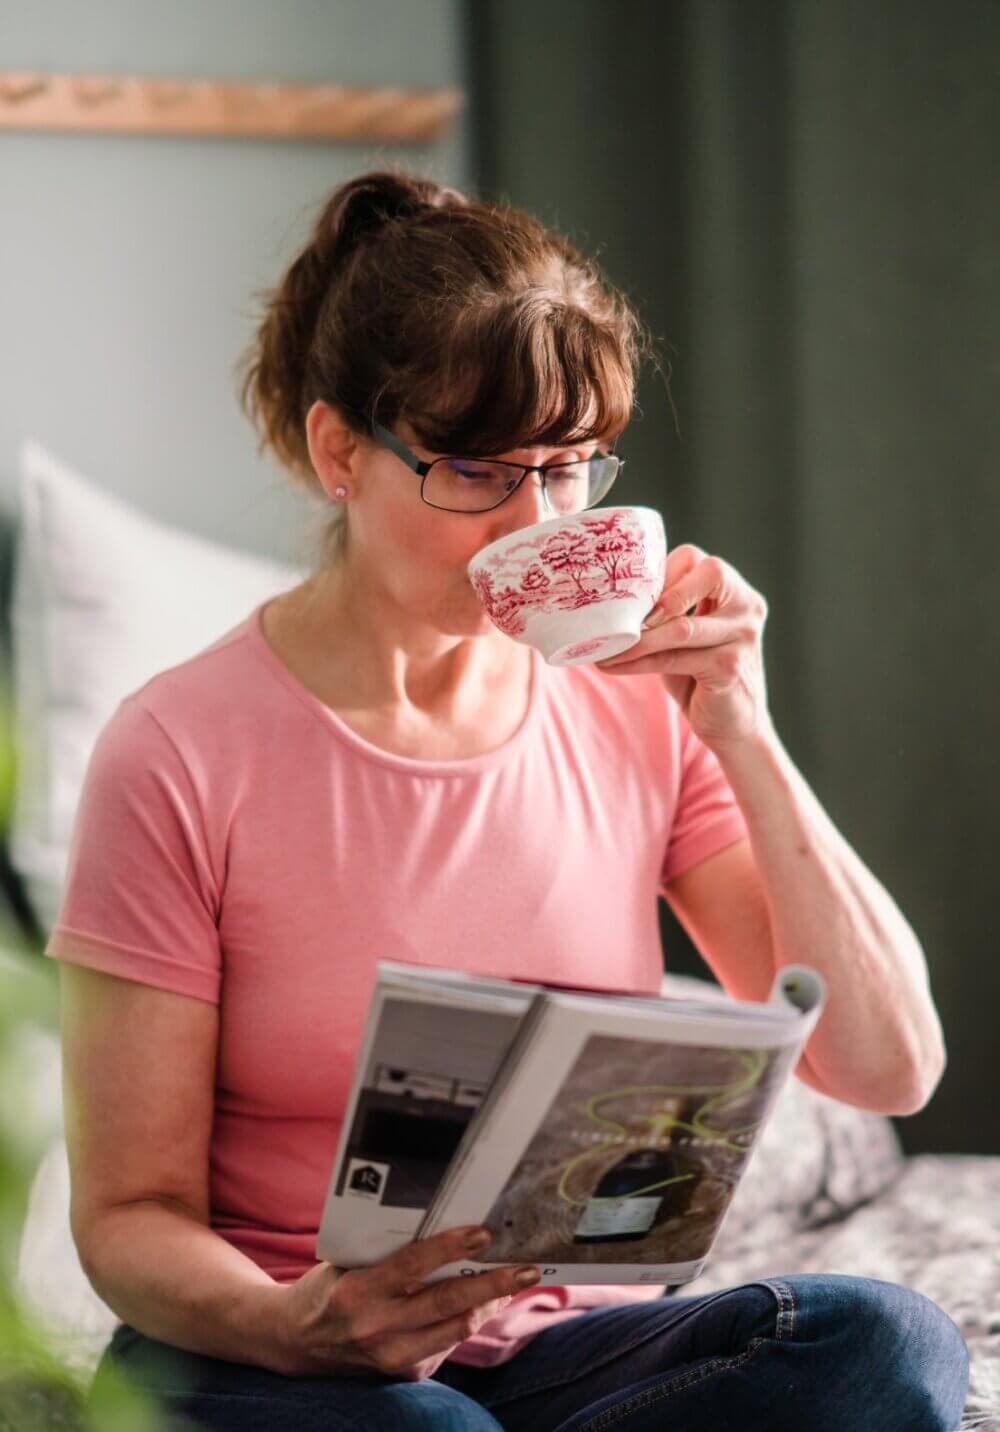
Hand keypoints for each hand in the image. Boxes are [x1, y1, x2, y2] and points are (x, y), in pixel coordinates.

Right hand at [270, 1226, 538, 1379]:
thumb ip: (390, 1253)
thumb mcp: (349, 1261)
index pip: (413, 1266)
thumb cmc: (327, 1288)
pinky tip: (483, 1302)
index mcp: (358, 1291)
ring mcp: (391, 1357)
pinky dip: (468, 1320)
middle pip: (448, 1304)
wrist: (293, 1343)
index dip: (451, 1248)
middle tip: (526, 1267)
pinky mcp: (403, 1374)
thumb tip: (448, 1234)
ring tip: (515, 1282)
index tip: (484, 1233)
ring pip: (456, 1330)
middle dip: (493, 1284)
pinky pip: (447, 1345)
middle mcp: (376, 1328)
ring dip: (490, 1304)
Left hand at [596, 543, 770, 747]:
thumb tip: (610, 599)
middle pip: (706, 574)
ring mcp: (743, 637)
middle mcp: (746, 607)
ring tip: (604, 646)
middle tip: (622, 617)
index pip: (697, 559)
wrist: (733, 723)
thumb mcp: (688, 634)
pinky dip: (638, 662)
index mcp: (736, 591)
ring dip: (637, 638)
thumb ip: (667, 611)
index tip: (630, 596)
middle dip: (659, 595)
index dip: (661, 573)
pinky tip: (613, 665)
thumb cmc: (702, 674)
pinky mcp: (729, 667)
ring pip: (681, 626)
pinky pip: (673, 658)